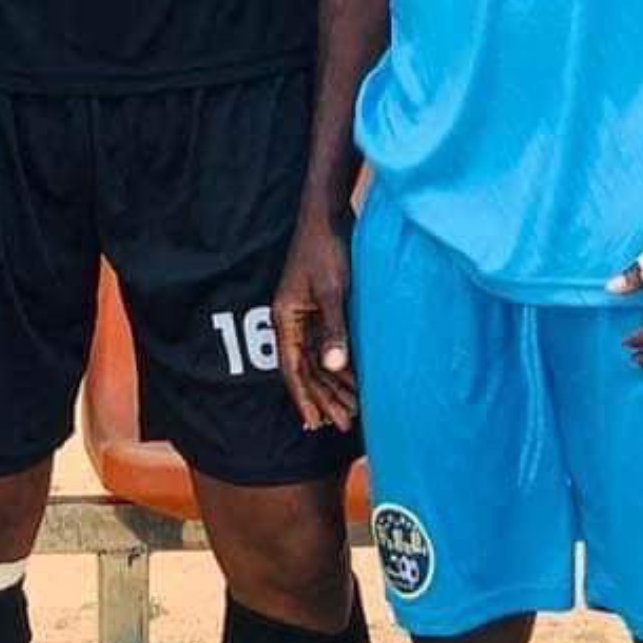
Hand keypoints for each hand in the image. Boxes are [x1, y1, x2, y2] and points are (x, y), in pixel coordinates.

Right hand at [275, 208, 357, 433]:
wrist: (328, 217)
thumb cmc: (327, 249)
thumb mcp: (333, 291)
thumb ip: (334, 330)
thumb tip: (335, 367)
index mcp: (287, 319)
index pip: (293, 369)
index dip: (304, 398)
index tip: (314, 423)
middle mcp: (294, 322)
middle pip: (307, 370)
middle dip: (325, 399)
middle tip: (344, 424)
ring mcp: (308, 316)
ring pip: (319, 361)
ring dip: (335, 386)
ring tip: (353, 410)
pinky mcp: (323, 309)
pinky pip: (330, 345)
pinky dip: (342, 365)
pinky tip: (355, 380)